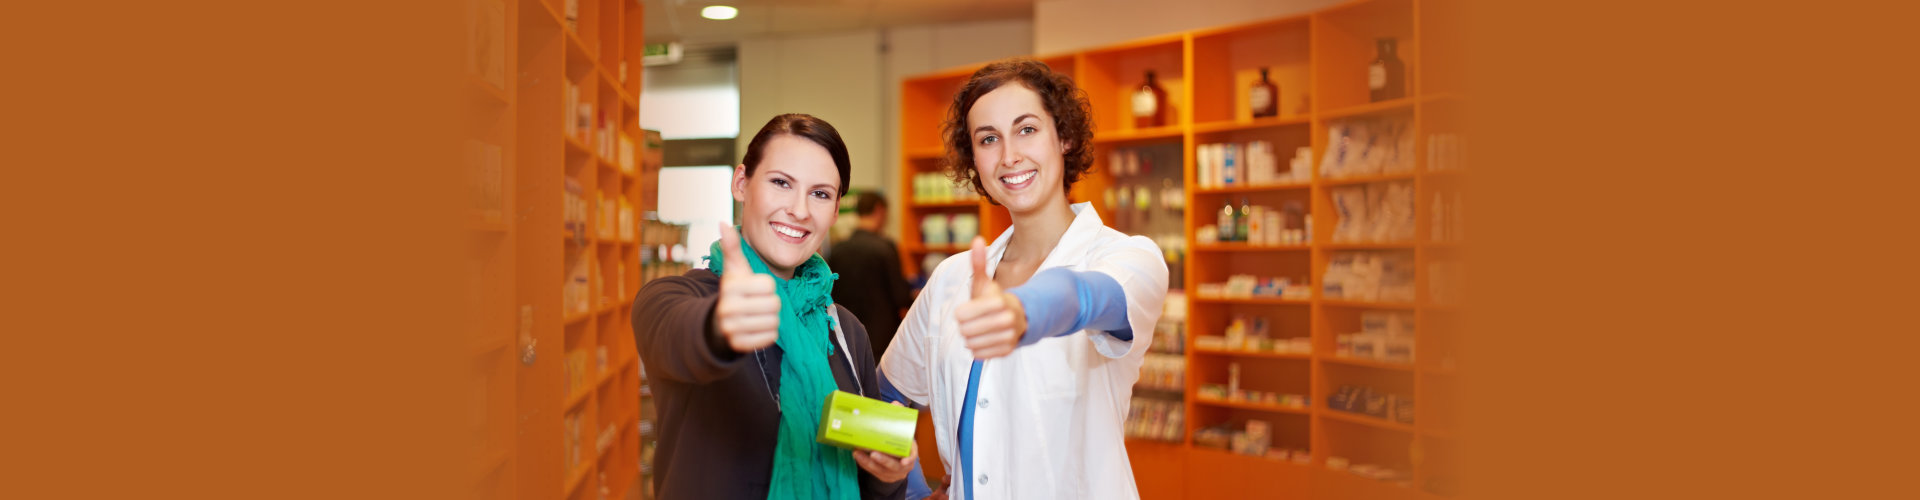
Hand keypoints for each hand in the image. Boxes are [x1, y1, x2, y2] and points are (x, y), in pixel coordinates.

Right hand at [712, 223, 780, 351]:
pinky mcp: (740, 345)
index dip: (766, 286)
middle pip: (774, 304)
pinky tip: (756, 327)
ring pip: (774, 321)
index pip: (769, 285)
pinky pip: (770, 337)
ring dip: (770, 318)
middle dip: (770, 303)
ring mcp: (733, 329)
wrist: (719, 323)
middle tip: (757, 304)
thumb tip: (723, 223)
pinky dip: (768, 333)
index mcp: (730, 287)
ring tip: (757, 315)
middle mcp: (728, 309)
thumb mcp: (734, 270)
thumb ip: (732, 247)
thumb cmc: (734, 292)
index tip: (754, 289)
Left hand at [852, 403, 917, 482]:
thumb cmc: (899, 443)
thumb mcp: (902, 432)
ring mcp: (892, 473)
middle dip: (884, 460)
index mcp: (910, 453)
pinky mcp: (882, 476)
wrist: (899, 460)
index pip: (912, 456)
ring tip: (858, 452)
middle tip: (873, 453)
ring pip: (880, 470)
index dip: (909, 459)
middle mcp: (903, 465)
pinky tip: (857, 455)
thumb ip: (899, 418)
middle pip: (894, 466)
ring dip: (868, 462)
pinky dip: (864, 463)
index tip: (904, 461)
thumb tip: (895, 404)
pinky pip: (872, 471)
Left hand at [955, 237, 1026, 358]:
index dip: (962, 313)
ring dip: (971, 338)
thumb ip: (979, 263)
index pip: (962, 315)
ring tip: (980, 329)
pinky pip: (978, 354)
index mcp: (1000, 302)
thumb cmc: (994, 299)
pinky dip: (977, 348)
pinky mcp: (1007, 351)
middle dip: (966, 326)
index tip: (968, 310)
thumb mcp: (985, 283)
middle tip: (974, 321)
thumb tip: (977, 239)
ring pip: (970, 344)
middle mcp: (1008, 320)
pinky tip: (985, 339)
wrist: (1018, 318)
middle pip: (965, 331)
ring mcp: (1009, 337)